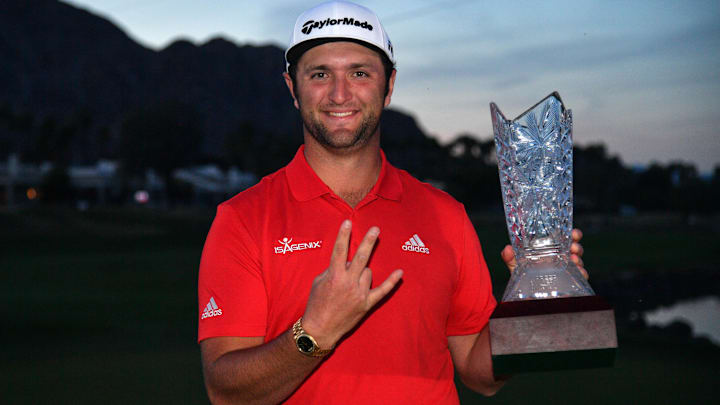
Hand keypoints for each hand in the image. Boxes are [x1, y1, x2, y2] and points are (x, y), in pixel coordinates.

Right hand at [301, 220, 403, 348]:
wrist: (320, 329)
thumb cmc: (316, 303)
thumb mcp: (319, 282)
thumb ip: (332, 269)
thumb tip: (346, 261)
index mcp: (334, 276)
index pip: (340, 250)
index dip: (343, 235)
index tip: (347, 222)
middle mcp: (348, 283)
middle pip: (361, 257)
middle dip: (368, 241)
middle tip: (376, 229)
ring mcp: (359, 293)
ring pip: (368, 272)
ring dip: (361, 272)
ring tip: (350, 283)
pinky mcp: (366, 303)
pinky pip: (382, 291)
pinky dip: (391, 282)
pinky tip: (400, 272)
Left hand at [500, 229, 587, 279]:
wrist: (527, 297)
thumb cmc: (523, 278)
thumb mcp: (516, 267)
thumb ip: (511, 259)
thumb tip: (507, 249)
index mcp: (550, 251)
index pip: (564, 239)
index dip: (571, 234)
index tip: (574, 233)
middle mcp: (560, 259)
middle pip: (574, 249)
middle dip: (576, 247)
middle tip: (573, 248)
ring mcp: (566, 270)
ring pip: (578, 262)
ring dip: (579, 259)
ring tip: (574, 260)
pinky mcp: (570, 282)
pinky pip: (580, 277)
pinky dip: (582, 273)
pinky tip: (579, 272)